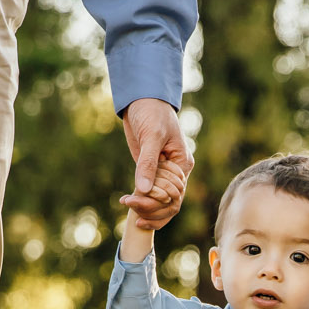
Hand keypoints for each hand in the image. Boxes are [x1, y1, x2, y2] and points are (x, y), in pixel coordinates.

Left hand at [120, 97, 191, 225]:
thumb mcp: (151, 136)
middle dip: (150, 207)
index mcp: (182, 164)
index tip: (135, 198)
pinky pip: (150, 194)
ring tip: (125, 202)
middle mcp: (176, 172)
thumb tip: (144, 189)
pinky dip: (140, 200)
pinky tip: (126, 201)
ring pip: (160, 202)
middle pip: (169, 203)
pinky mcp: (151, 172)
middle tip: (127, 202)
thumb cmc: (153, 113)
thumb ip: (148, 163)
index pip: (174, 195)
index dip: (156, 201)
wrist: (143, 101)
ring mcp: (164, 173)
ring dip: (145, 207)